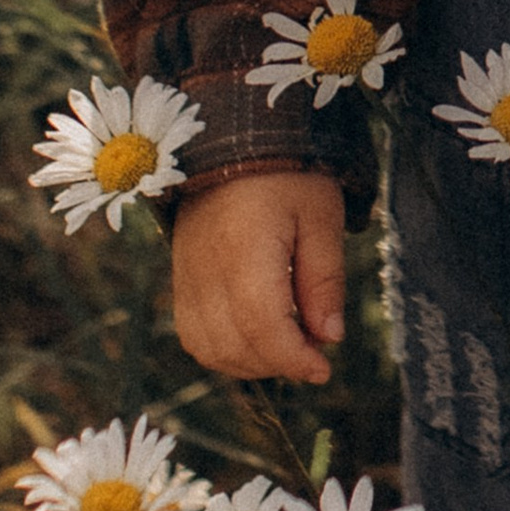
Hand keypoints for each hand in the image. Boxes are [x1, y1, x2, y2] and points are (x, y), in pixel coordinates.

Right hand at [172, 170, 346, 383]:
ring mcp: (186, 275)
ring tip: (289, 342)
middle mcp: (205, 268)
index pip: (261, 325)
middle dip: (278, 362)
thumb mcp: (321, 217)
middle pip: (234, 345)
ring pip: (208, 348)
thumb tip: (329, 339)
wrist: (232, 141)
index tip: (323, 369)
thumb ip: (324, 280)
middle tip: (315, 349)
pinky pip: (192, 334)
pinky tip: (257, 336)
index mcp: (244, 247)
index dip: (293, 358)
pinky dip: (224, 349)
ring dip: (251, 362)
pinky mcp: (180, 278)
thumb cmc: (287, 174)